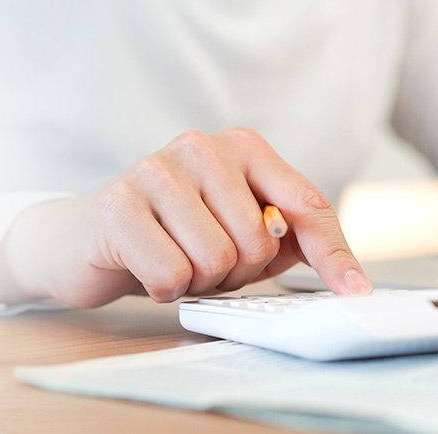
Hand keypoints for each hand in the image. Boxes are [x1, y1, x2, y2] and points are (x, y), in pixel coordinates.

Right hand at [0, 128, 371, 307]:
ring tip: (173, 259)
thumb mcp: (238, 233)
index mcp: (242, 147)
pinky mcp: (118, 204)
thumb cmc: (172, 236)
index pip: (305, 204)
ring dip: (198, 280)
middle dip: (236, 272)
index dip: (333, 254)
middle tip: (201, 260)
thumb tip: (348, 277)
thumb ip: (288, 241)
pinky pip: (172, 273)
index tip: (355, 291)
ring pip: (217, 260)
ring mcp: (157, 169)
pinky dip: (163, 288)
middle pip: (260, 242)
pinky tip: (144, 267)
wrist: (82, 239)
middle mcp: (202, 147)